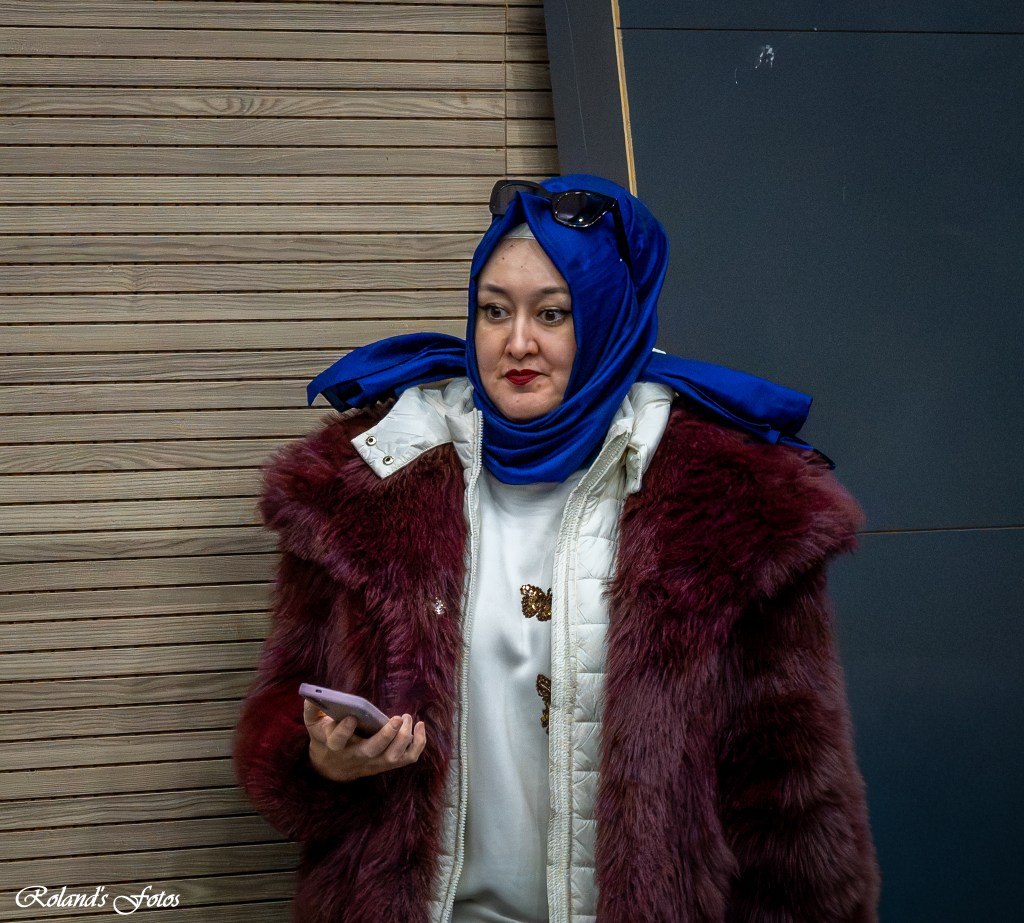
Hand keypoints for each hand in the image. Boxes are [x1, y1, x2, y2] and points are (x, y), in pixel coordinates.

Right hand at [303, 700, 426, 782]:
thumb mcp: (314, 726)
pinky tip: (419, 726)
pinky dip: (418, 744)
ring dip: (404, 738)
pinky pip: (407, 758)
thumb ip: (311, 711)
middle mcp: (356, 756)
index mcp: (335, 745)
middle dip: (386, 736)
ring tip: (407, 717)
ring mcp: (373, 763)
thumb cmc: (326, 739)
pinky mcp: (386, 763)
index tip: (351, 717)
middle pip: (372, 751)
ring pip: (392, 757)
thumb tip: (310, 697)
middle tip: (396, 718)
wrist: (333, 768)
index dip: (343, 730)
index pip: (338, 741)